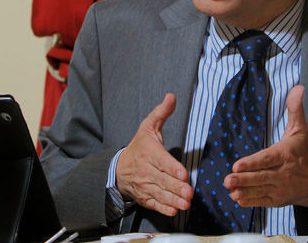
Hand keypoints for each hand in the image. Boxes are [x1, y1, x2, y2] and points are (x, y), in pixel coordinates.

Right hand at [116, 93, 193, 216]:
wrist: (119, 168)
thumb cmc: (139, 146)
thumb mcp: (148, 126)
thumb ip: (161, 113)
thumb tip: (171, 97)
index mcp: (148, 152)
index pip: (161, 160)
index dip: (172, 168)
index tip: (183, 173)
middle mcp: (145, 170)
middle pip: (162, 179)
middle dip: (176, 187)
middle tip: (188, 192)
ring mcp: (144, 185)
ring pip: (159, 193)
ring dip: (173, 199)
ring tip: (185, 203)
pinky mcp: (145, 196)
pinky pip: (154, 203)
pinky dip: (163, 208)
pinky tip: (173, 211)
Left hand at [224, 85, 307, 207]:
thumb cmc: (304, 152)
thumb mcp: (300, 130)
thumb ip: (295, 109)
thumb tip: (298, 88)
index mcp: (285, 154)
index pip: (267, 159)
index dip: (252, 163)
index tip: (237, 165)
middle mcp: (283, 173)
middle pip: (261, 176)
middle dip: (244, 179)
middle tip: (228, 180)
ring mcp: (280, 187)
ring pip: (260, 189)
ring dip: (244, 190)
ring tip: (230, 190)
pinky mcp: (277, 198)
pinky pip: (263, 200)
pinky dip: (251, 201)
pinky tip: (239, 199)